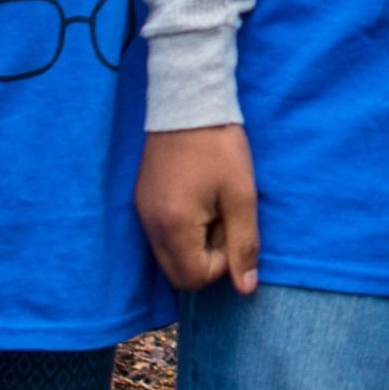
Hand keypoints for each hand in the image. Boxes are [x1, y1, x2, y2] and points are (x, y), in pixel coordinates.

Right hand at [138, 124, 260, 292]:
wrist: (187, 101)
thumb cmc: (219, 146)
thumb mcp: (241, 195)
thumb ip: (244, 244)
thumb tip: (246, 288)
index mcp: (173, 226)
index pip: (195, 279)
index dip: (222, 262)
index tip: (232, 226)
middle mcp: (150, 225)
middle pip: (178, 274)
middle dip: (207, 257)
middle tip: (223, 219)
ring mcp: (142, 213)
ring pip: (170, 255)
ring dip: (195, 242)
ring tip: (212, 205)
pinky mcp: (142, 200)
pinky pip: (161, 235)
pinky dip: (182, 228)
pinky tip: (198, 198)